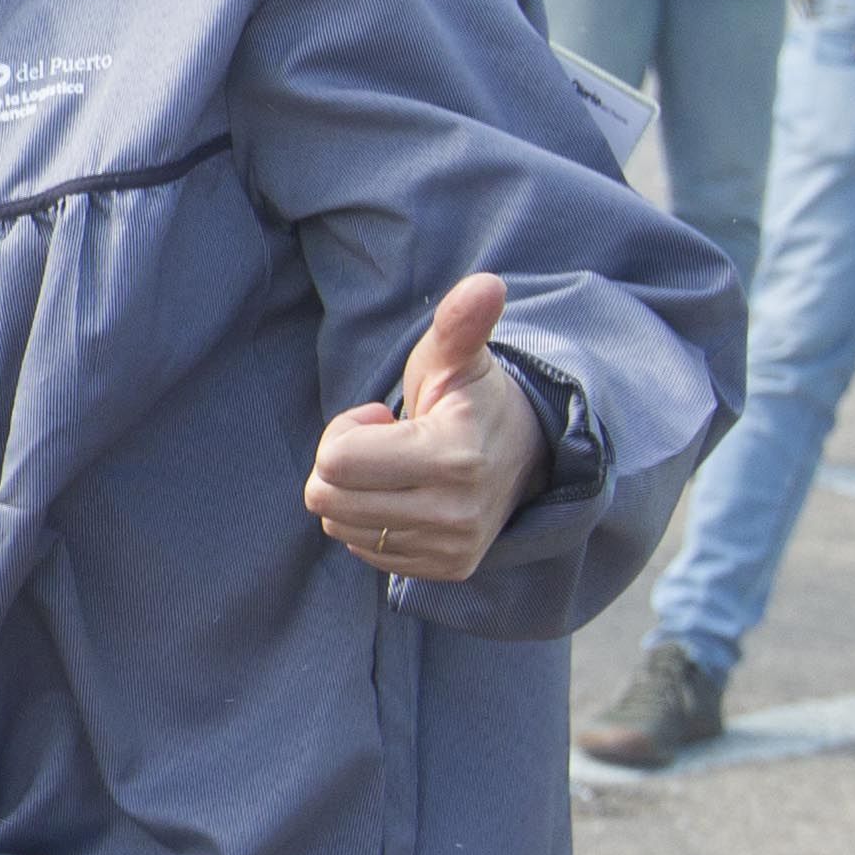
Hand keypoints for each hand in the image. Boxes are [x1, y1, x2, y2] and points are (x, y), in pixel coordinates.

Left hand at [302, 271, 549, 586]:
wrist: (526, 454)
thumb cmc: (472, 399)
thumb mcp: (458, 358)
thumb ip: (460, 324)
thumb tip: (487, 284)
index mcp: (454, 458)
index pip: (337, 462)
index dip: (345, 431)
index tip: (380, 417)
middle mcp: (454, 515)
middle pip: (328, 498)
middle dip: (341, 463)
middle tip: (385, 443)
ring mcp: (450, 549)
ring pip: (339, 525)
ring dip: (353, 493)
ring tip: (399, 468)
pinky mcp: (444, 570)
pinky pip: (362, 550)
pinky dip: (370, 521)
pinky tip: (408, 498)